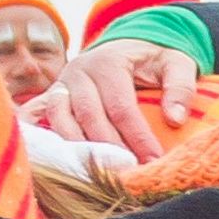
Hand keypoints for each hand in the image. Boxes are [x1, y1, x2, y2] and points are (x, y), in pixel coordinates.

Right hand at [22, 39, 199, 160]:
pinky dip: (40, 135)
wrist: (130, 44)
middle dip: (109, 149)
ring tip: (100, 173)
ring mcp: (61, 84)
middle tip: (129, 174)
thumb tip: (175, 120)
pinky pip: (37, 115)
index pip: (121, 107)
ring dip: (78, 149)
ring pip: (61, 119)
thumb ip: (181, 87)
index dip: (137, 137)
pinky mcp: (52, 95)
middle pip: (89, 117)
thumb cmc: (155, 59)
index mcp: (108, 63)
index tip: (154, 161)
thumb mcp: (177, 62)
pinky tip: (49, 158)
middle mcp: (79, 72)